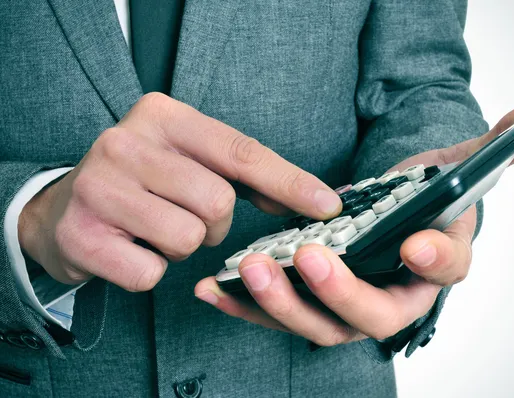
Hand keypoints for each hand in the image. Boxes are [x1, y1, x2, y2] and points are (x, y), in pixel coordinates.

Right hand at [18, 93, 341, 290]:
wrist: (62, 211)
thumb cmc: (143, 184)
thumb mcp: (187, 159)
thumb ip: (242, 173)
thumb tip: (309, 198)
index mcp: (162, 116)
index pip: (240, 152)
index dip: (288, 182)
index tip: (326, 205)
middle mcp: (125, 142)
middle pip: (217, 202)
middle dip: (214, 223)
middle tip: (186, 216)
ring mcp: (98, 187)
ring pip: (188, 238)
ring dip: (183, 246)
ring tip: (156, 230)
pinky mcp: (80, 235)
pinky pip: (152, 272)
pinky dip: (151, 270)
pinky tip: (130, 249)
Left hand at [195, 95, 513, 345]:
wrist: (385, 215)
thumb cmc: (420, 197)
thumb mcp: (458, 165)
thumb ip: (500, 144)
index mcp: (434, 265)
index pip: (443, 272)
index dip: (433, 262)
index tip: (414, 245)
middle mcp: (391, 295)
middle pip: (371, 315)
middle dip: (341, 292)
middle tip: (308, 258)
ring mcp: (344, 305)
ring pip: (318, 323)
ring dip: (283, 303)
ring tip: (250, 269)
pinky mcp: (305, 301)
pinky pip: (277, 312)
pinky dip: (245, 304)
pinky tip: (215, 287)